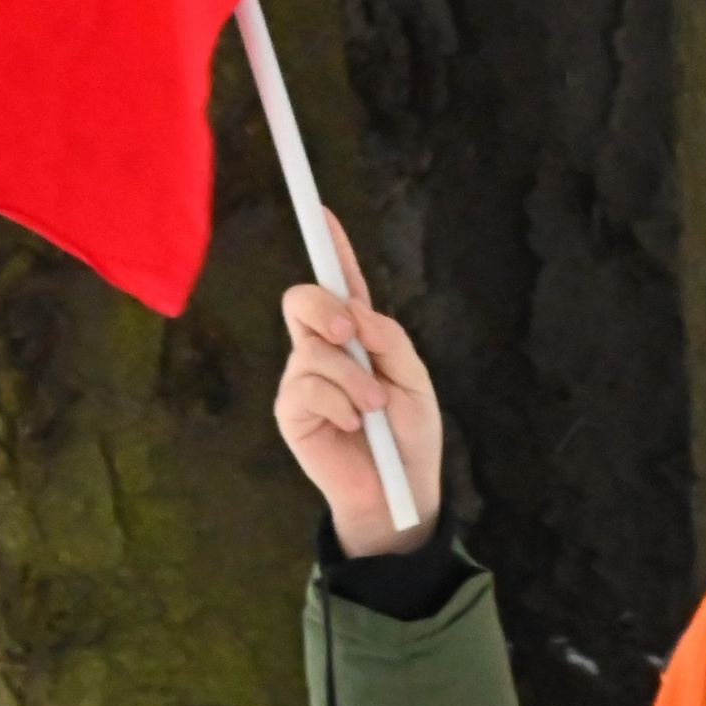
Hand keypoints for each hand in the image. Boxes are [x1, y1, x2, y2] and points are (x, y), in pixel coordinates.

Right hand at [273, 207, 443, 555]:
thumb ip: (389, 341)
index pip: (340, 284)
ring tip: (373, 409)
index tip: (322, 214)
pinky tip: (352, 426)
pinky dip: (338, 403)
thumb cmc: (409, 438)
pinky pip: (306, 386)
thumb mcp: (414, 381)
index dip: (331, 249)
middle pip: (302, 299)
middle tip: (351, 335)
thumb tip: (355, 313)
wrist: (400, 492)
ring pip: (313, 349)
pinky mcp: (292, 411)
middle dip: (324, 307)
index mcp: (358, 337)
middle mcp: (323, 350)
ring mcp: (304, 379)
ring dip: (352, 379)